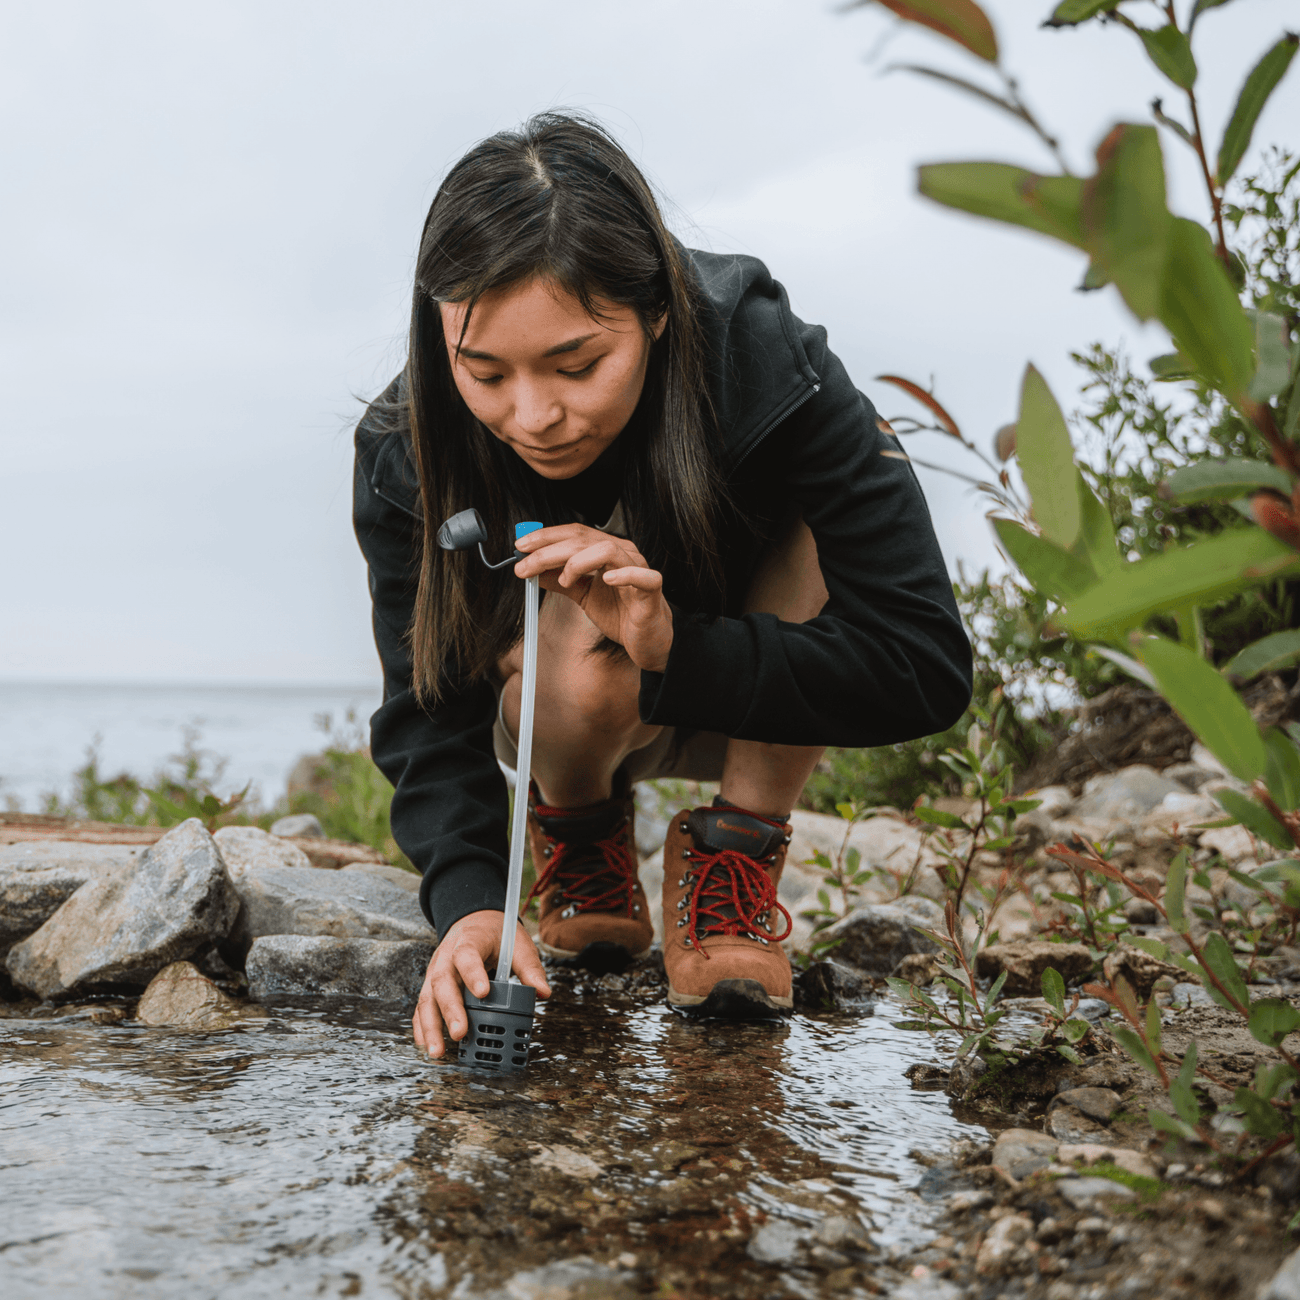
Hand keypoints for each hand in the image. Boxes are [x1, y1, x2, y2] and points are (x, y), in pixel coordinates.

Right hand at [412, 911, 550, 1058]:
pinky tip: (427, 1046)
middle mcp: (447, 956)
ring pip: (427, 998)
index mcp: (469, 940)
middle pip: (442, 981)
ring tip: (438, 1051)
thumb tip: (543, 992)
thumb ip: (529, 967)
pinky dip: (422, 1027)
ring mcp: (435, 971)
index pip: (467, 954)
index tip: (483, 993)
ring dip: (431, 1026)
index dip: (473, 973)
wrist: (475, 921)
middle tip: (460, 1033)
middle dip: (450, 1009)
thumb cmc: (496, 934)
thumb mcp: (517, 943)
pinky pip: (422, 1007)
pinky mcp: (431, 986)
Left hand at [514, 523, 673, 671]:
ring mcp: (639, 568)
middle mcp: (623, 553)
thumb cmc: (621, 614)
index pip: (574, 533)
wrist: (648, 640)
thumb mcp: (583, 595)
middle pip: (583, 539)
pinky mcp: (652, 589)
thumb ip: (560, 581)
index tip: (521, 546)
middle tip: (525, 565)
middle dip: (549, 551)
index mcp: (607, 550)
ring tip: (564, 579)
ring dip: (577, 561)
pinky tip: (604, 580)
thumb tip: (533, 571)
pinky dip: (622, 575)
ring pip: (608, 550)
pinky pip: (641, 576)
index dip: (546, 536)